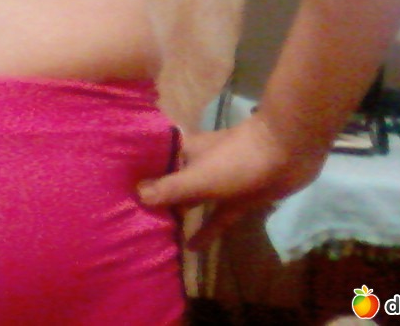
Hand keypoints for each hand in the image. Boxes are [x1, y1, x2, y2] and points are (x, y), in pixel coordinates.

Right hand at [136, 113, 326, 250]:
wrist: (288, 153)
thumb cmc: (237, 160)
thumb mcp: (200, 178)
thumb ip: (169, 189)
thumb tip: (134, 196)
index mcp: (182, 152)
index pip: (151, 160)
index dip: (133, 173)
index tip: (111, 188)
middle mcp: (195, 165)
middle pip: (169, 182)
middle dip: (153, 197)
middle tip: (129, 218)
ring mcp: (217, 182)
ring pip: (191, 201)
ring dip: (178, 215)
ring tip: (156, 235)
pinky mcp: (236, 198)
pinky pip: (216, 217)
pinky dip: (206, 230)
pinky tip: (191, 247)